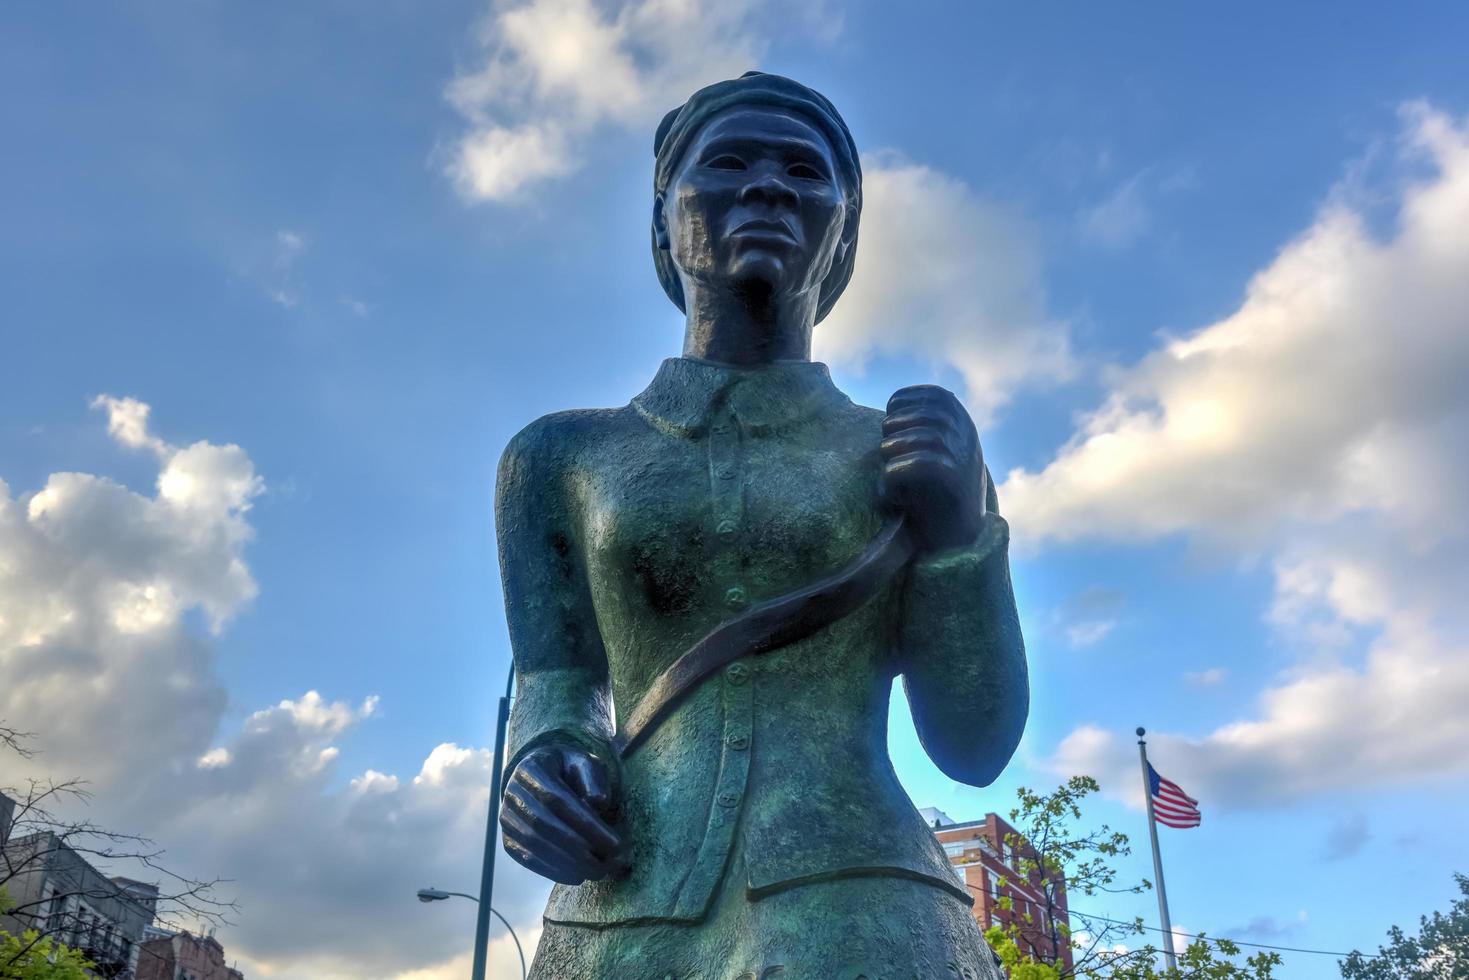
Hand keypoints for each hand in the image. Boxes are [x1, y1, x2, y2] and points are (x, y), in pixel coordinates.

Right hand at [501, 743, 626, 884]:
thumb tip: (598, 802)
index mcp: (532, 769)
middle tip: (608, 864)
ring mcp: (506, 818)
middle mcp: (513, 793)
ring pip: (534, 844)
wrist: (542, 775)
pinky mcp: (508, 839)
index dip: (586, 824)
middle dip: (578, 848)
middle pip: (544, 824)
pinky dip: (552, 870)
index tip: (615, 843)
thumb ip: (593, 778)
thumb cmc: (570, 771)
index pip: (557, 799)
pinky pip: (526, 858)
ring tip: (597, 872)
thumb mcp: (586, 763)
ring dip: (567, 863)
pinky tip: (577, 876)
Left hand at [879, 384, 986, 553]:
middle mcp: (969, 440)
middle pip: (926, 415)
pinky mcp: (957, 486)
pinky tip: (889, 492)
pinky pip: (925, 465)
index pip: (934, 395)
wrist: (956, 540)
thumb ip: (920, 431)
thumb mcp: (933, 453)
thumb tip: (891, 416)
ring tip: (887, 471)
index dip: (904, 403)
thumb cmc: (933, 494)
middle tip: (886, 453)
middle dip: (895, 428)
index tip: (889, 423)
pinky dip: (898, 474)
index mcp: (963, 426)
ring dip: (894, 451)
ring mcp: (966, 461)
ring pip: (925, 437)